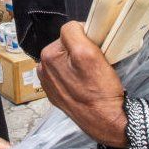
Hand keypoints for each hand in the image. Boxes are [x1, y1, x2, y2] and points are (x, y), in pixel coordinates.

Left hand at [37, 21, 126, 147]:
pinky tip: (83, 84)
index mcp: (49, 55)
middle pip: (66, 45)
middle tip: (95, 63)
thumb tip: (74, 27)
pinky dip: (73, 75)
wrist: (104, 121)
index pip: (70, 30)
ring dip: (76, 62)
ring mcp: (48, 82)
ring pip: (66, 59)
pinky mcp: (54, 93)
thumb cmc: (101, 90)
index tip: (97, 48)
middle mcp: (44, 67)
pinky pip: (65, 74)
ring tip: (89, 75)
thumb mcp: (90, 54)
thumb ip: (74, 33)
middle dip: (81, 49)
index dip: (87, 35)